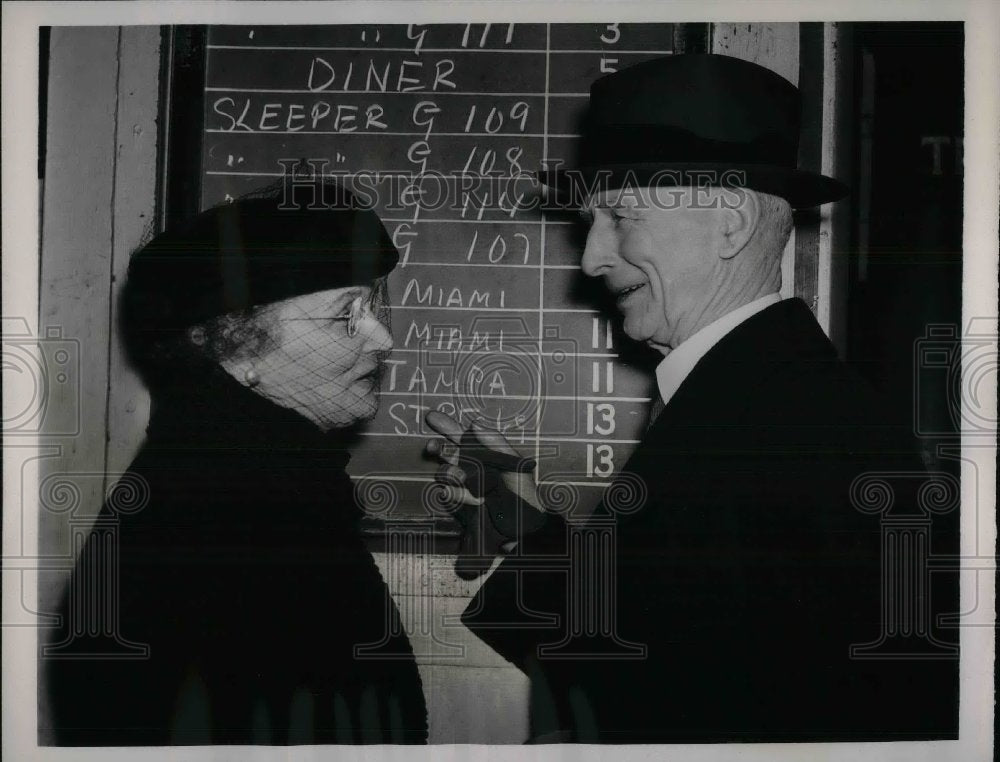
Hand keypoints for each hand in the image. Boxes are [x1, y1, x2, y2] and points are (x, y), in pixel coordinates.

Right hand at [424, 411, 546, 578]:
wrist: (523, 525)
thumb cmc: (522, 491)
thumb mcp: (513, 463)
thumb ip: (494, 442)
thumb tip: (474, 423)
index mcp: (483, 453)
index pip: (461, 436)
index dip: (446, 425)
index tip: (431, 417)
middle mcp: (470, 467)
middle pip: (446, 452)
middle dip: (437, 448)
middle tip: (432, 447)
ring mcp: (463, 486)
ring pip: (445, 473)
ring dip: (452, 473)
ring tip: (465, 478)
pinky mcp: (459, 504)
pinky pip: (449, 495)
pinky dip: (459, 495)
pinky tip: (475, 499)